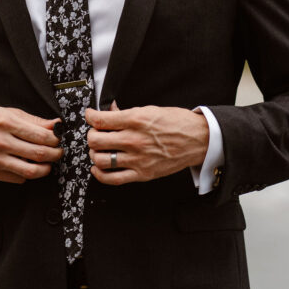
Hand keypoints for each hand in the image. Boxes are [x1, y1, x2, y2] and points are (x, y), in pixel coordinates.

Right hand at [0, 106, 61, 183]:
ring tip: (48, 163)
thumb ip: (33, 120)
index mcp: (6, 122)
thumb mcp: (8, 112)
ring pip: (30, 171)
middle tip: (58, 152)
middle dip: (55, 154)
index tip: (58, 139)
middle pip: (39, 154)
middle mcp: (1, 142)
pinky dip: (28, 174)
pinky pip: (19, 178)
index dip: (55, 139)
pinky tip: (28, 165)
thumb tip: (55, 125)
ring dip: (46, 169)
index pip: (41, 135)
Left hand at [86, 103, 209, 184]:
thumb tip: (111, 111)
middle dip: (91, 135)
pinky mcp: (142, 174)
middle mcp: (134, 140)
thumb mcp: (150, 109)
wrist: (198, 140)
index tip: (90, 115)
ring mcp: (137, 159)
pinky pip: (113, 178)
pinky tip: (98, 167)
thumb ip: (127, 112)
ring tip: (98, 149)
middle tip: (95, 132)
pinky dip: (100, 174)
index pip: (100, 120)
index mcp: (136, 120)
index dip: (90, 116)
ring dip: (94, 153)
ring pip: (100, 159)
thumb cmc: (177, 123)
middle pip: (96, 140)